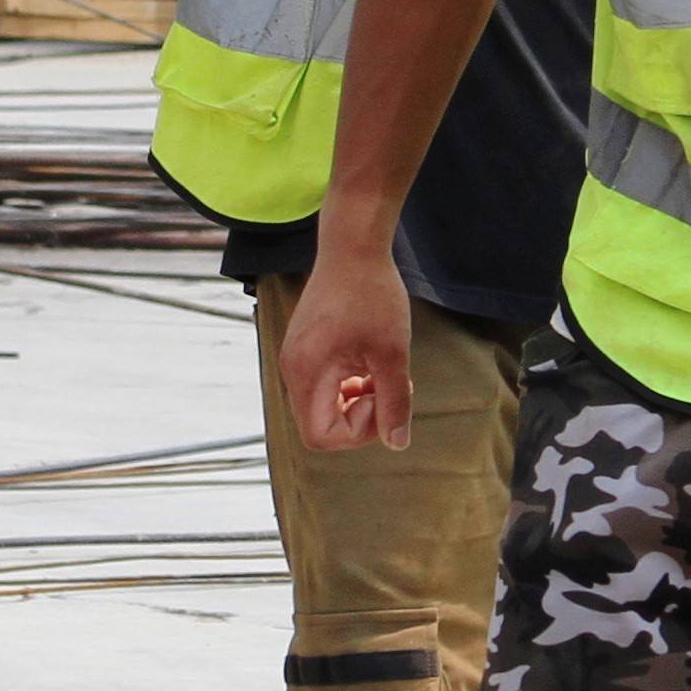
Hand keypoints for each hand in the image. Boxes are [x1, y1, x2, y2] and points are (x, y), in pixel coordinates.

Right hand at [280, 245, 419, 453]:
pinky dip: (350, 384)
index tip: (384, 394)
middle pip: (321, 426)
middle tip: (390, 385)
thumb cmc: (372, 294)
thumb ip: (394, 402)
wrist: (353, 246)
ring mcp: (297, 359)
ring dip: (359, 400)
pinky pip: (324, 385)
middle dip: (362, 416)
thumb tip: (397, 444)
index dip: (360, 430)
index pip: (321, 437)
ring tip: (385, 370)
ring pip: (325, 406)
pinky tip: (372, 359)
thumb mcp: (392, 353)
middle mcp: (292, 371)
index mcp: (306, 375)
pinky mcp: (305, 348)